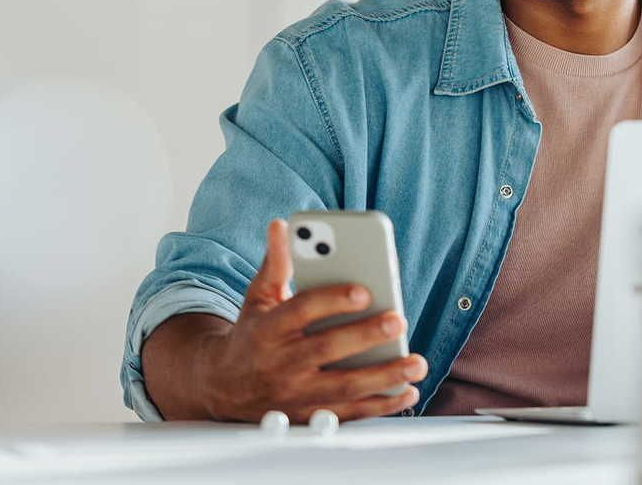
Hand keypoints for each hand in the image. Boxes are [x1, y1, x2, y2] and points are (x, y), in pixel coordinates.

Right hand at [197, 219, 426, 422]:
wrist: (225, 387)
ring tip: (416, 363)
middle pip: (327, 349)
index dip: (331, 300)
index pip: (301, 310)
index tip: (363, 290)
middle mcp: (281, 363)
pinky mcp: (309, 416)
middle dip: (365, 336)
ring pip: (344, 388)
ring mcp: (295, 395)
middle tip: (397, 321)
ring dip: (384, 377)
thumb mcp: (258, 297)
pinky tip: (406, 392)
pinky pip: (349, 414)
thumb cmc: (252, 334)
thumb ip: (276, 264)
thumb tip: (281, 226)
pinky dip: (380, 406)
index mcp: (269, 328)